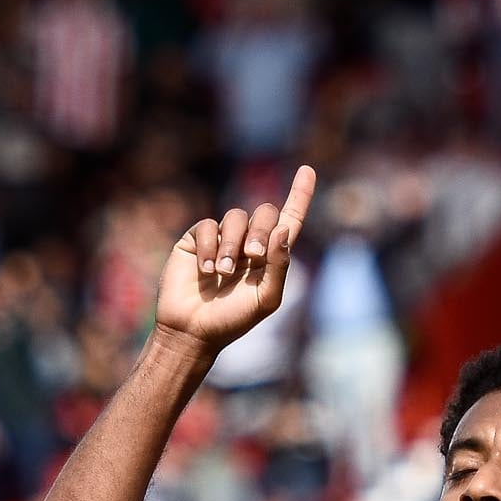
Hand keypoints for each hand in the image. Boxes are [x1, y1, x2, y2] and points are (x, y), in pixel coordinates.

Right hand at [156, 164, 314, 351]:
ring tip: (222, 273)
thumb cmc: (232, 320)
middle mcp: (248, 243)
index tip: (308, 170)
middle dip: (261, 231)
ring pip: (236, 217)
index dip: (300, 194)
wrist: (192, 330)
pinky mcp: (196, 239)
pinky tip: (206, 270)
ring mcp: (222, 239)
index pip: (290, 219)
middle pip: (265, 212)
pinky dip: (209, 247)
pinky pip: (208, 226)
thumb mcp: (265, 299)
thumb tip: (284, 229)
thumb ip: (280, 265)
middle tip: (252, 256)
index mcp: (271, 257)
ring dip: (232, 245)